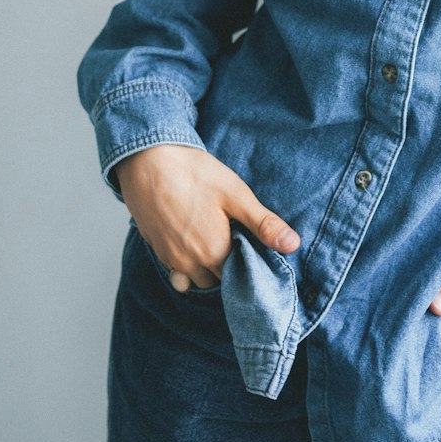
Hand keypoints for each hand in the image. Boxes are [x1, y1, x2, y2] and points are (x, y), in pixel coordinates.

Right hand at [114, 144, 299, 290]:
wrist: (147, 160)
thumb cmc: (194, 174)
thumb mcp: (236, 194)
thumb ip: (263, 224)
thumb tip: (293, 245)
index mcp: (214, 254)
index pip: (240, 277)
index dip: (249, 262)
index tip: (252, 244)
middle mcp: (190, 265)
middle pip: (218, 280)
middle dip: (229, 266)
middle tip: (235, 237)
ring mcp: (170, 260)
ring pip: (196, 278)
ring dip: (208, 266)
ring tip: (215, 236)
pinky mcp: (156, 249)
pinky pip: (177, 271)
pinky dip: (187, 263)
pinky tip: (193, 237)